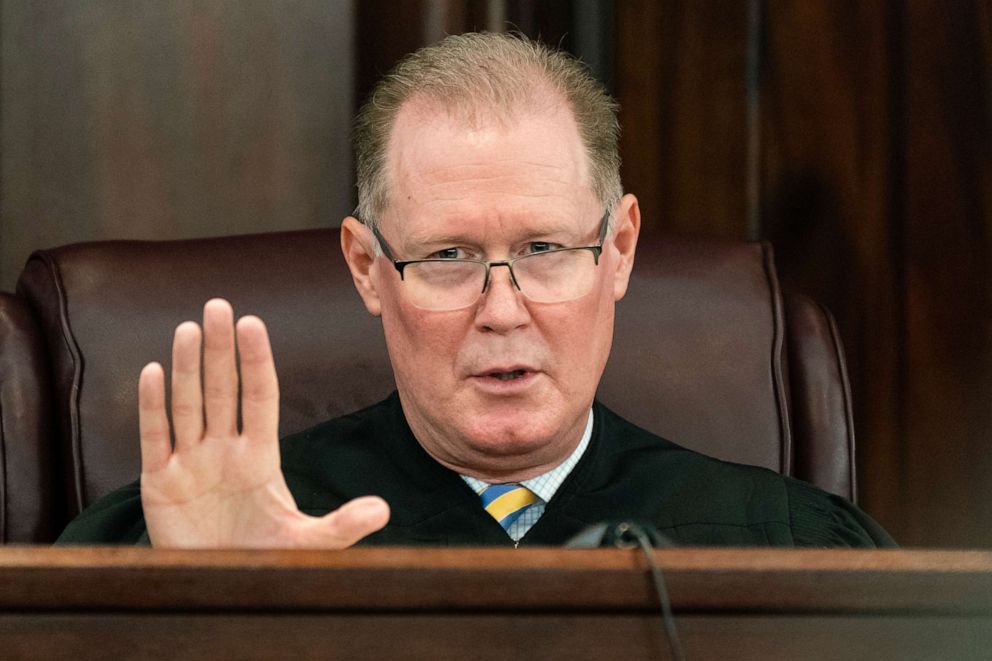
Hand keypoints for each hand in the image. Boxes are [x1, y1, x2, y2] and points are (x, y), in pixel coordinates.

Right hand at [138, 298, 389, 547]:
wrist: (217, 589)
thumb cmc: (262, 559)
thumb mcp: (306, 543)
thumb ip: (342, 526)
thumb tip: (384, 511)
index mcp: (260, 457)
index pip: (260, 398)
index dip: (256, 361)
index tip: (253, 324)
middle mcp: (224, 451)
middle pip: (222, 390)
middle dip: (220, 350)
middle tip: (217, 307)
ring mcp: (191, 464)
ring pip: (188, 406)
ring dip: (186, 368)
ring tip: (187, 328)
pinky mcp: (160, 484)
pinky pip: (155, 438)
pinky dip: (153, 407)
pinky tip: (152, 372)